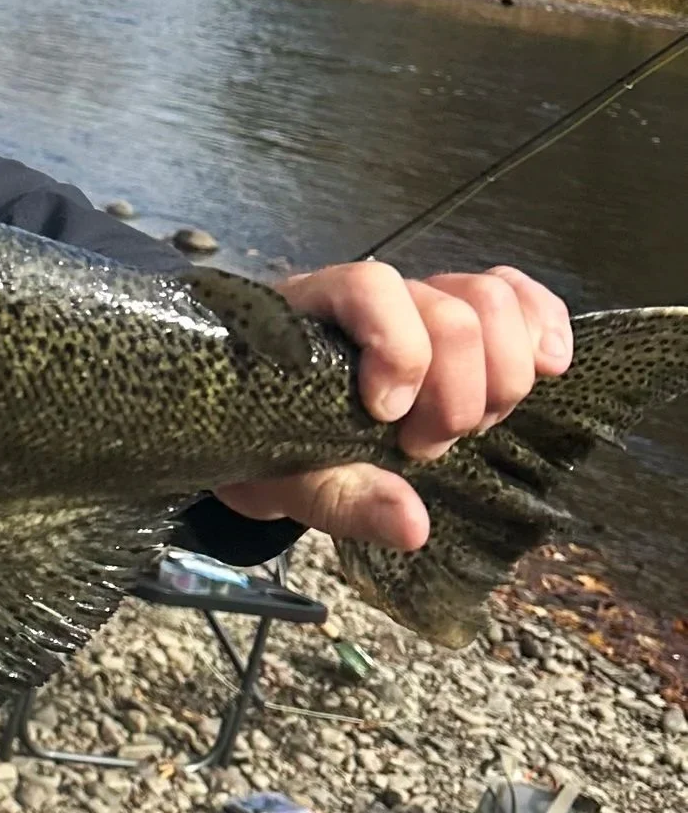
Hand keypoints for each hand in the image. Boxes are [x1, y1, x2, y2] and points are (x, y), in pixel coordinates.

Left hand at [216, 261, 573, 550]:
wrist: (263, 436)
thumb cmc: (263, 446)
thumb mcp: (283, 484)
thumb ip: (343, 498)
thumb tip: (413, 525)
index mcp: (308, 314)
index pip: (371, 288)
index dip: (399, 350)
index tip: (386, 417)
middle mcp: (371, 296)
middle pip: (451, 308)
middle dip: (457, 393)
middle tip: (425, 449)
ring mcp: (420, 301)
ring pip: (492, 299)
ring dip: (502, 374)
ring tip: (472, 427)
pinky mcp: (463, 320)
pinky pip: (517, 296)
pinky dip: (542, 324)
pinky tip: (548, 369)